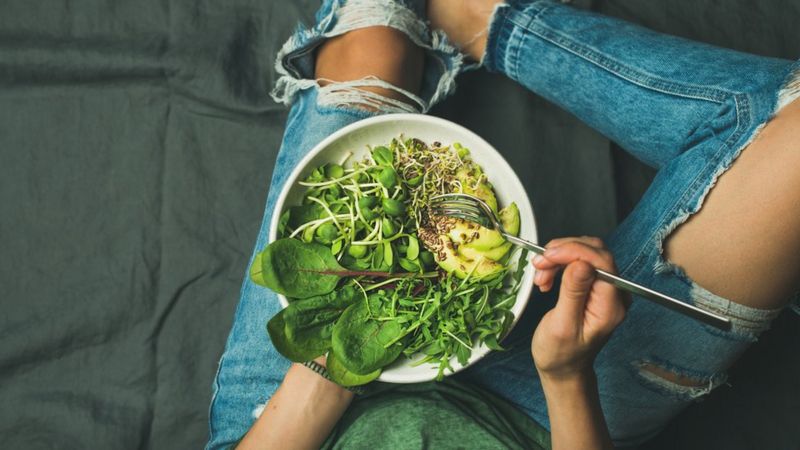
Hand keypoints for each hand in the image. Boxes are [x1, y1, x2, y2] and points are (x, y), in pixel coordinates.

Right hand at [531, 237, 627, 381]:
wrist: (563, 367)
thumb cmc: (560, 353)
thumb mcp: (562, 325)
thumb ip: (573, 293)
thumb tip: (582, 263)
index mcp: (610, 306)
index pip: (601, 262)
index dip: (573, 251)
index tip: (547, 256)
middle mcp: (615, 293)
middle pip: (595, 252)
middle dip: (563, 252)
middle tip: (539, 265)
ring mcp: (606, 288)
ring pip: (586, 253)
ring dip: (559, 257)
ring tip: (540, 275)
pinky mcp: (595, 285)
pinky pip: (580, 261)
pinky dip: (560, 263)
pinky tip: (548, 276)